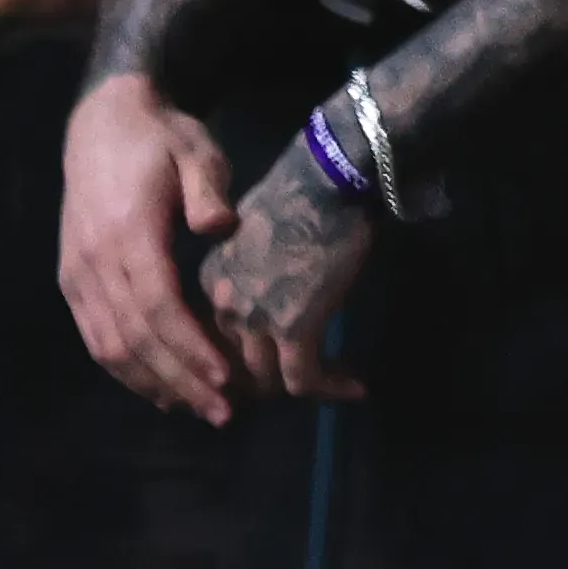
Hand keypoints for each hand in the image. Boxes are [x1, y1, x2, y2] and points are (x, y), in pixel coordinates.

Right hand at [58, 69, 250, 423]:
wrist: (102, 123)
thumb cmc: (160, 138)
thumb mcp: (195, 150)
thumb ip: (208, 190)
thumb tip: (221, 226)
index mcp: (127, 234)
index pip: (158, 306)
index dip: (189, 347)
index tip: (226, 377)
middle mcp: (94, 263)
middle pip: (135, 337)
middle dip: (179, 379)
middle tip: (223, 412)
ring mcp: (77, 275)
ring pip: (110, 346)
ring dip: (152, 382)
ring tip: (197, 408)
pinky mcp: (72, 281)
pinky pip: (95, 337)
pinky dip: (125, 369)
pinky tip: (158, 388)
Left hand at [197, 146, 383, 408]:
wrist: (329, 179)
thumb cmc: (300, 191)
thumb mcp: (255, 230)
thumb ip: (249, 268)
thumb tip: (268, 285)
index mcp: (213, 281)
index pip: (216, 340)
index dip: (241, 360)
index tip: (271, 366)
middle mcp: (225, 306)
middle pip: (237, 366)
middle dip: (269, 382)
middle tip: (306, 380)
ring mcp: (257, 320)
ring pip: (269, 380)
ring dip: (302, 388)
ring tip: (335, 384)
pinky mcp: (295, 328)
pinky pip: (305, 379)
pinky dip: (330, 389)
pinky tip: (354, 388)